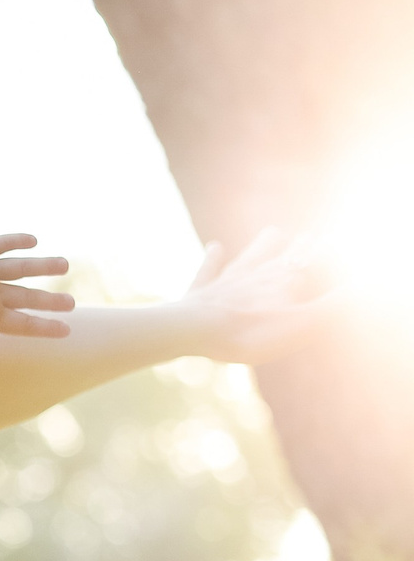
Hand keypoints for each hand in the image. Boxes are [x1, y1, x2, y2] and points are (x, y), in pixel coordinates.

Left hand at [0, 233, 75, 384]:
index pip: (22, 324)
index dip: (45, 327)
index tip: (67, 329)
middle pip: (26, 297)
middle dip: (50, 300)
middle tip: (72, 302)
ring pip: (20, 267)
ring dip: (43, 265)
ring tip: (64, 263)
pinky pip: (0, 243)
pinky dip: (16, 240)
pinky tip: (33, 239)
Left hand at [180, 229, 335, 363]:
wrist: (191, 330)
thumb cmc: (250, 330)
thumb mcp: (303, 323)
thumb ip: (336, 304)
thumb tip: (370, 284)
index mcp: (284, 282)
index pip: (312, 262)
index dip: (329, 253)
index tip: (340, 243)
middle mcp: (257, 275)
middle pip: (282, 256)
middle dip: (300, 248)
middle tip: (311, 235)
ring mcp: (227, 281)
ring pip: (249, 257)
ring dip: (263, 245)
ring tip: (274, 230)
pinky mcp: (201, 291)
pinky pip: (209, 269)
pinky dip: (214, 257)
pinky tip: (215, 245)